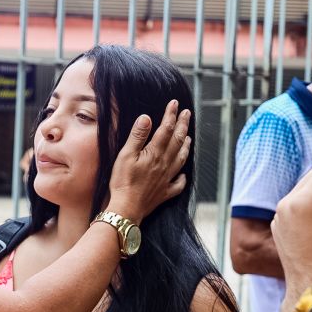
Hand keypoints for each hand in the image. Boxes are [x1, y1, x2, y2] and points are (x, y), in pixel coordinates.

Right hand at [106, 101, 191, 222]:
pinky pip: (178, 184)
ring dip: (186, 146)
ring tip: (189, 137)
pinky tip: (182, 174)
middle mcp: (164, 164)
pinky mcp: (164, 193)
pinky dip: (182, 177)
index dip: (170, 115)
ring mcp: (166, 179)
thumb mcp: (126, 155)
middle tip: (187, 113)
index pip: (166, 129)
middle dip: (182, 125)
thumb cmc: (123, 182)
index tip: (174, 103)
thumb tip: (147, 118)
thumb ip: (137, 136)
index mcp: (155, 153)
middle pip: (177, 141)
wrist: (127, 208)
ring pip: (181, 159)